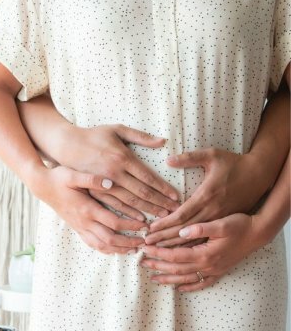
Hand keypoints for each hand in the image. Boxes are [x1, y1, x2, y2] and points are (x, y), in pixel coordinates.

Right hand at [29, 164, 147, 253]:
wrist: (42, 186)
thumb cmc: (58, 178)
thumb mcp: (72, 174)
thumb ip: (91, 179)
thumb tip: (110, 182)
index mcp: (86, 208)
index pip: (113, 222)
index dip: (131, 226)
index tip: (145, 225)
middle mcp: (84, 221)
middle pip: (110, 239)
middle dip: (129, 243)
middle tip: (144, 242)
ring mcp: (79, 227)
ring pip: (101, 246)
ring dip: (119, 249)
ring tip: (133, 250)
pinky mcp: (76, 228)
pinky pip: (92, 244)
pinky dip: (105, 249)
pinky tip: (114, 249)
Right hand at [56, 123, 179, 218]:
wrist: (66, 145)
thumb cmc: (94, 135)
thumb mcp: (116, 129)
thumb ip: (140, 136)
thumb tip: (162, 141)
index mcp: (122, 158)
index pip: (148, 177)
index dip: (163, 188)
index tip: (176, 197)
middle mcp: (114, 174)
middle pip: (141, 193)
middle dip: (159, 203)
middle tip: (174, 212)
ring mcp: (104, 185)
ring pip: (129, 203)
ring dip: (147, 211)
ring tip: (161, 218)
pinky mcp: (95, 191)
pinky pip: (114, 206)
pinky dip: (128, 215)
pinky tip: (139, 221)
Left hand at [140, 213, 262, 290]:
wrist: (257, 234)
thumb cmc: (239, 225)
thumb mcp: (220, 223)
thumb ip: (200, 228)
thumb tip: (181, 231)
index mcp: (204, 253)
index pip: (174, 255)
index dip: (158, 252)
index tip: (145, 248)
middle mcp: (207, 265)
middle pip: (177, 268)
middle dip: (158, 265)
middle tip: (141, 263)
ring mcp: (213, 270)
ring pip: (186, 278)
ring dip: (168, 278)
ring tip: (154, 278)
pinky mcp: (219, 271)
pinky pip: (202, 283)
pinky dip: (190, 286)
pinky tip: (180, 288)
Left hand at [145, 148, 269, 245]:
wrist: (260, 175)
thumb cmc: (233, 163)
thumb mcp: (212, 155)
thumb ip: (189, 158)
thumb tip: (168, 160)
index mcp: (206, 196)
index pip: (181, 215)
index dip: (164, 224)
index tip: (150, 229)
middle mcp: (212, 211)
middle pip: (184, 230)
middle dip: (164, 238)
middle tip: (147, 244)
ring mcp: (219, 218)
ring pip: (194, 238)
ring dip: (175, 244)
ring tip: (158, 250)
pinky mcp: (223, 221)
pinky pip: (205, 237)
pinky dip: (190, 245)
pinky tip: (179, 250)